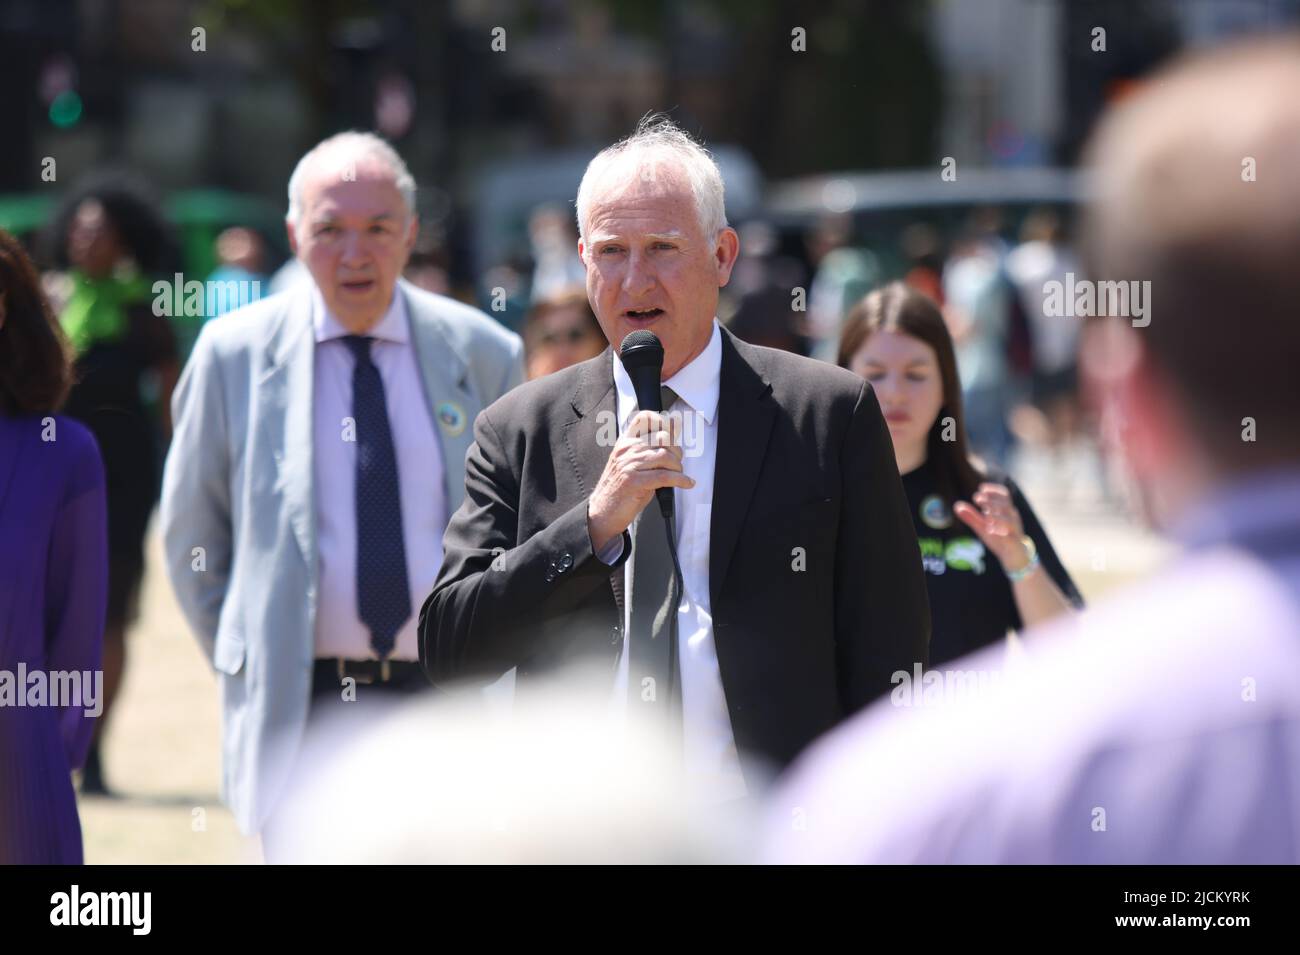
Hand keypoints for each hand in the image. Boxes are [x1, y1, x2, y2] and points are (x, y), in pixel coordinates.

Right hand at [587, 410, 694, 552]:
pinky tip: (685, 483)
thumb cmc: (620, 489)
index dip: (663, 420)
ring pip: (665, 456)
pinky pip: (665, 476)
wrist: (602, 512)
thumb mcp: (633, 463)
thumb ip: (651, 448)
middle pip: (662, 438)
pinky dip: (680, 480)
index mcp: (625, 443)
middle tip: (677, 463)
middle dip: (677, 451)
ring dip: (678, 467)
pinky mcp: (633, 481)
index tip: (674, 430)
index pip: (644, 419)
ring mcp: (628, 465)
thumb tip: (674, 430)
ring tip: (679, 475)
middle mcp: (627, 450)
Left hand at [953, 482, 1029, 570]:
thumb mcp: (983, 526)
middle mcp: (1012, 518)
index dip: (993, 490)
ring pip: (1010, 519)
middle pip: (1006, 505)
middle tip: (977, 498)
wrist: (1014, 556)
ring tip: (984, 513)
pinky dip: (1000, 531)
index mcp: (1006, 511)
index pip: (1004, 495)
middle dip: (991, 500)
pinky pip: (1011, 536)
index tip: (981, 488)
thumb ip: (971, 516)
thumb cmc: (999, 537)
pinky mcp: (1015, 543)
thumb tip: (956, 505)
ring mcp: (1015, 530)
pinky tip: (989, 530)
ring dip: (997, 514)